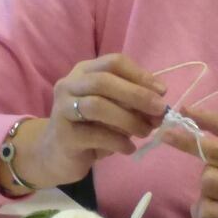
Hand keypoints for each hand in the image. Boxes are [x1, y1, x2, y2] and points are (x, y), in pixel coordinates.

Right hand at [13, 53, 166, 187]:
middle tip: (159, 110)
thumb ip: (132, 104)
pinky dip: (118, 142)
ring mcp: (62, 109)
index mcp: (84, 72)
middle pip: (104, 81)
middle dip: (137, 94)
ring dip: (128, 119)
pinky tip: (129, 148)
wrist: (55, 155)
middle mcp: (69, 85)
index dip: (140, 75)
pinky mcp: (63, 135)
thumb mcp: (113, 110)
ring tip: (145, 132)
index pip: (113, 62)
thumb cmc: (89, 128)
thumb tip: (161, 108)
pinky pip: (95, 135)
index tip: (162, 91)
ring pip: (97, 106)